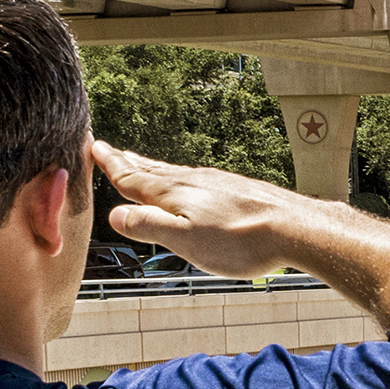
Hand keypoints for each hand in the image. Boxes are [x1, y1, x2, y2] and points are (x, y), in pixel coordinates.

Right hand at [92, 141, 344, 279]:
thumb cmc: (241, 241)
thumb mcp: (186, 241)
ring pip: (177, 174)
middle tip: (110, 149)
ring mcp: (217, 183)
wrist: (295, 228)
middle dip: (128, 162)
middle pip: (153, 171)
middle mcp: (193, 181)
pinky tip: (192, 185)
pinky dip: (183, 179)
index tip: (94, 148)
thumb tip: (114, 216)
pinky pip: (199, 181)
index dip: (111, 165)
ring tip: (143, 165)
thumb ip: (150, 227)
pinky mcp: (238, 191)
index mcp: (174, 193)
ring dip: (154, 169)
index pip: (133, 178)